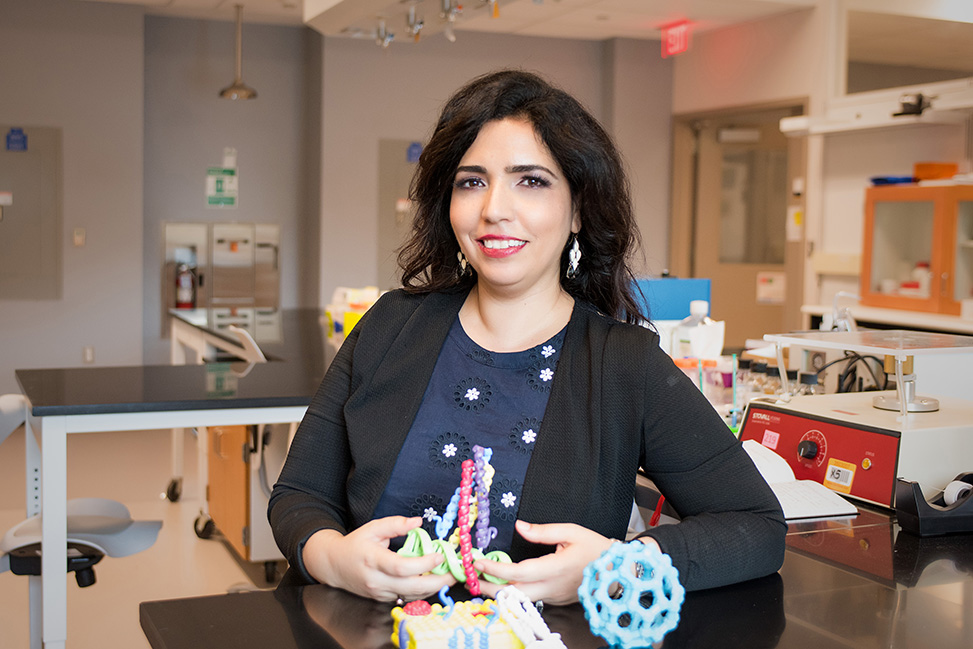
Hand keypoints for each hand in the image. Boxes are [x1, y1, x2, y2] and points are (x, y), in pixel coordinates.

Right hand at [302, 516, 455, 601]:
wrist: (334, 565)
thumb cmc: (355, 545)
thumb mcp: (372, 528)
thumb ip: (395, 524)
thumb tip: (417, 522)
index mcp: (373, 560)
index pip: (401, 567)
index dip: (423, 563)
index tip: (439, 555)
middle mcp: (376, 580)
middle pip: (410, 587)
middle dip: (436, 582)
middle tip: (453, 574)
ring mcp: (379, 592)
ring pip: (411, 595)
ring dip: (432, 588)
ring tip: (448, 577)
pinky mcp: (382, 598)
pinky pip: (406, 597)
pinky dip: (421, 591)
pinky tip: (432, 581)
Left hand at [473, 520, 634, 604]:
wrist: (618, 571)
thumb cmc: (596, 548)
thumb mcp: (571, 531)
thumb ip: (543, 531)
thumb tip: (519, 526)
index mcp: (555, 568)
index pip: (518, 573)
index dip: (496, 569)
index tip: (479, 562)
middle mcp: (552, 587)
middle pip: (513, 595)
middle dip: (489, 588)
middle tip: (471, 579)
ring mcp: (553, 597)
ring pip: (520, 599)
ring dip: (500, 591)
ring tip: (481, 580)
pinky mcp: (555, 600)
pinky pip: (530, 598)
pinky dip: (514, 592)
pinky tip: (504, 583)